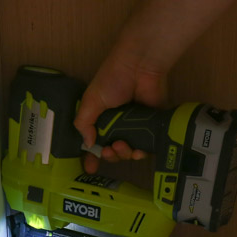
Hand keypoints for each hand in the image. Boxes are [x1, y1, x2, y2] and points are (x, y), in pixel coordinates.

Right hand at [74, 56, 167, 172]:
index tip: (90, 168)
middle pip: (113, 151)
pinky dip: (141, 152)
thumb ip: (84, 123)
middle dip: (110, 155)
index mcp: (101, 118)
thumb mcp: (91, 100)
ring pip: (129, 152)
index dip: (92, 157)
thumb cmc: (112, 79)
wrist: (140, 67)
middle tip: (110, 150)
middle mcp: (118, 124)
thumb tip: (88, 144)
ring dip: (124, 154)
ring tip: (123, 146)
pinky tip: (137, 151)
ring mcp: (135, 126)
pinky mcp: (151, 126)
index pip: (94, 142)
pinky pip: (147, 147)